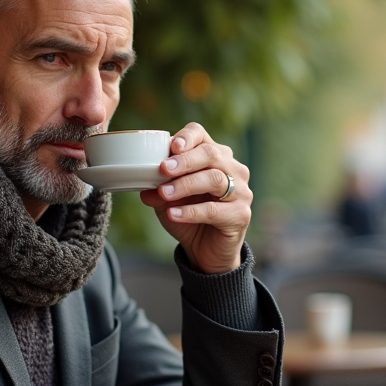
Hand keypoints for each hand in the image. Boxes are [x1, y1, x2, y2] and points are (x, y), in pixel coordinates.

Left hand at [139, 122, 251, 273]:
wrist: (206, 251)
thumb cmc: (189, 216)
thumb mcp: (168, 200)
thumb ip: (158, 189)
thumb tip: (144, 186)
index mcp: (214, 156)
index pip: (202, 135)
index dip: (188, 137)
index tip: (172, 146)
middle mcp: (232, 169)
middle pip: (211, 154)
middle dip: (185, 161)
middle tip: (163, 169)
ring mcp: (240, 191)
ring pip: (215, 179)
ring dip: (186, 185)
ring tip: (164, 193)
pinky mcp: (240, 215)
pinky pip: (214, 209)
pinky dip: (191, 211)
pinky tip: (173, 214)